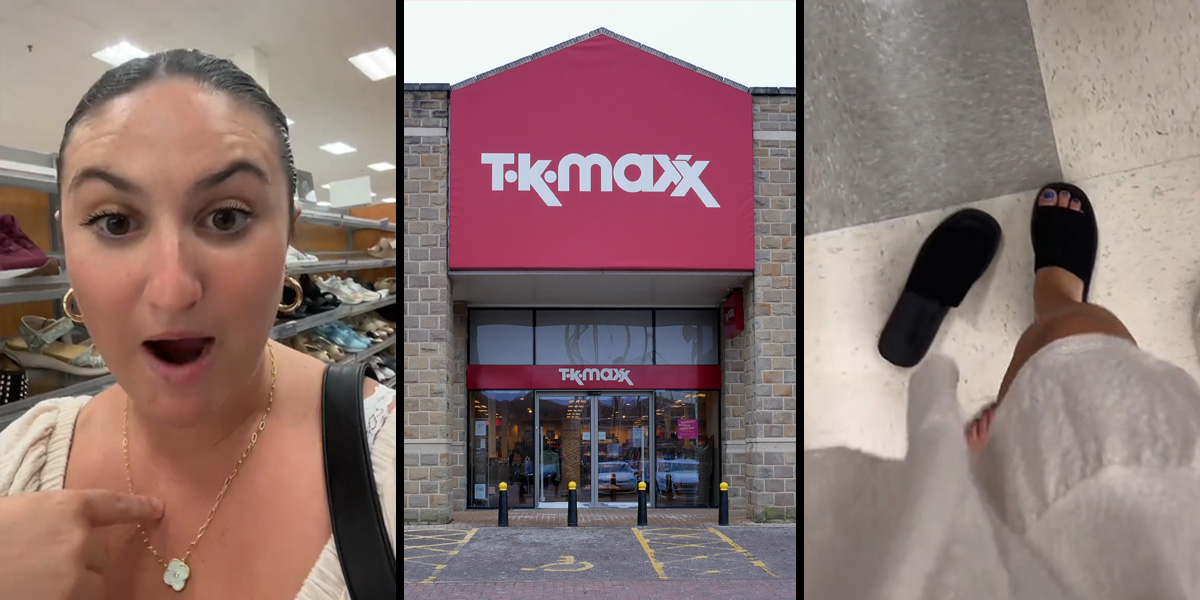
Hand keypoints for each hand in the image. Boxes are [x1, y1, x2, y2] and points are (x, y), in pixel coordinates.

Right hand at [0, 489, 163, 599]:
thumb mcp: (16, 516)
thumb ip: (50, 522)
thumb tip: (72, 533)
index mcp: (64, 508)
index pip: (111, 505)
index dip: (136, 507)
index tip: (156, 509)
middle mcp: (79, 540)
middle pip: (100, 556)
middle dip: (79, 563)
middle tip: (39, 567)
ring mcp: (76, 576)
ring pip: (93, 586)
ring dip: (74, 589)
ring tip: (33, 584)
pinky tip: (38, 594)